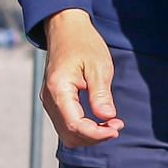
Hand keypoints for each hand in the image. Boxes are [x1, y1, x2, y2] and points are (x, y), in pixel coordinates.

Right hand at [41, 9, 124, 147]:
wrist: (66, 31)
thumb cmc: (84, 44)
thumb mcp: (99, 66)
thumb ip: (101, 94)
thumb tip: (108, 118)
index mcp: (58, 90)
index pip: (75, 125)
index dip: (97, 133)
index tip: (117, 128)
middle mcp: (49, 100)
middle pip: (70, 134)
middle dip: (94, 136)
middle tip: (118, 126)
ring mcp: (49, 102)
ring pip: (67, 133)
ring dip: (89, 134)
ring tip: (112, 123)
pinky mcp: (54, 101)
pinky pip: (66, 124)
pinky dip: (83, 128)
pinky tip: (101, 120)